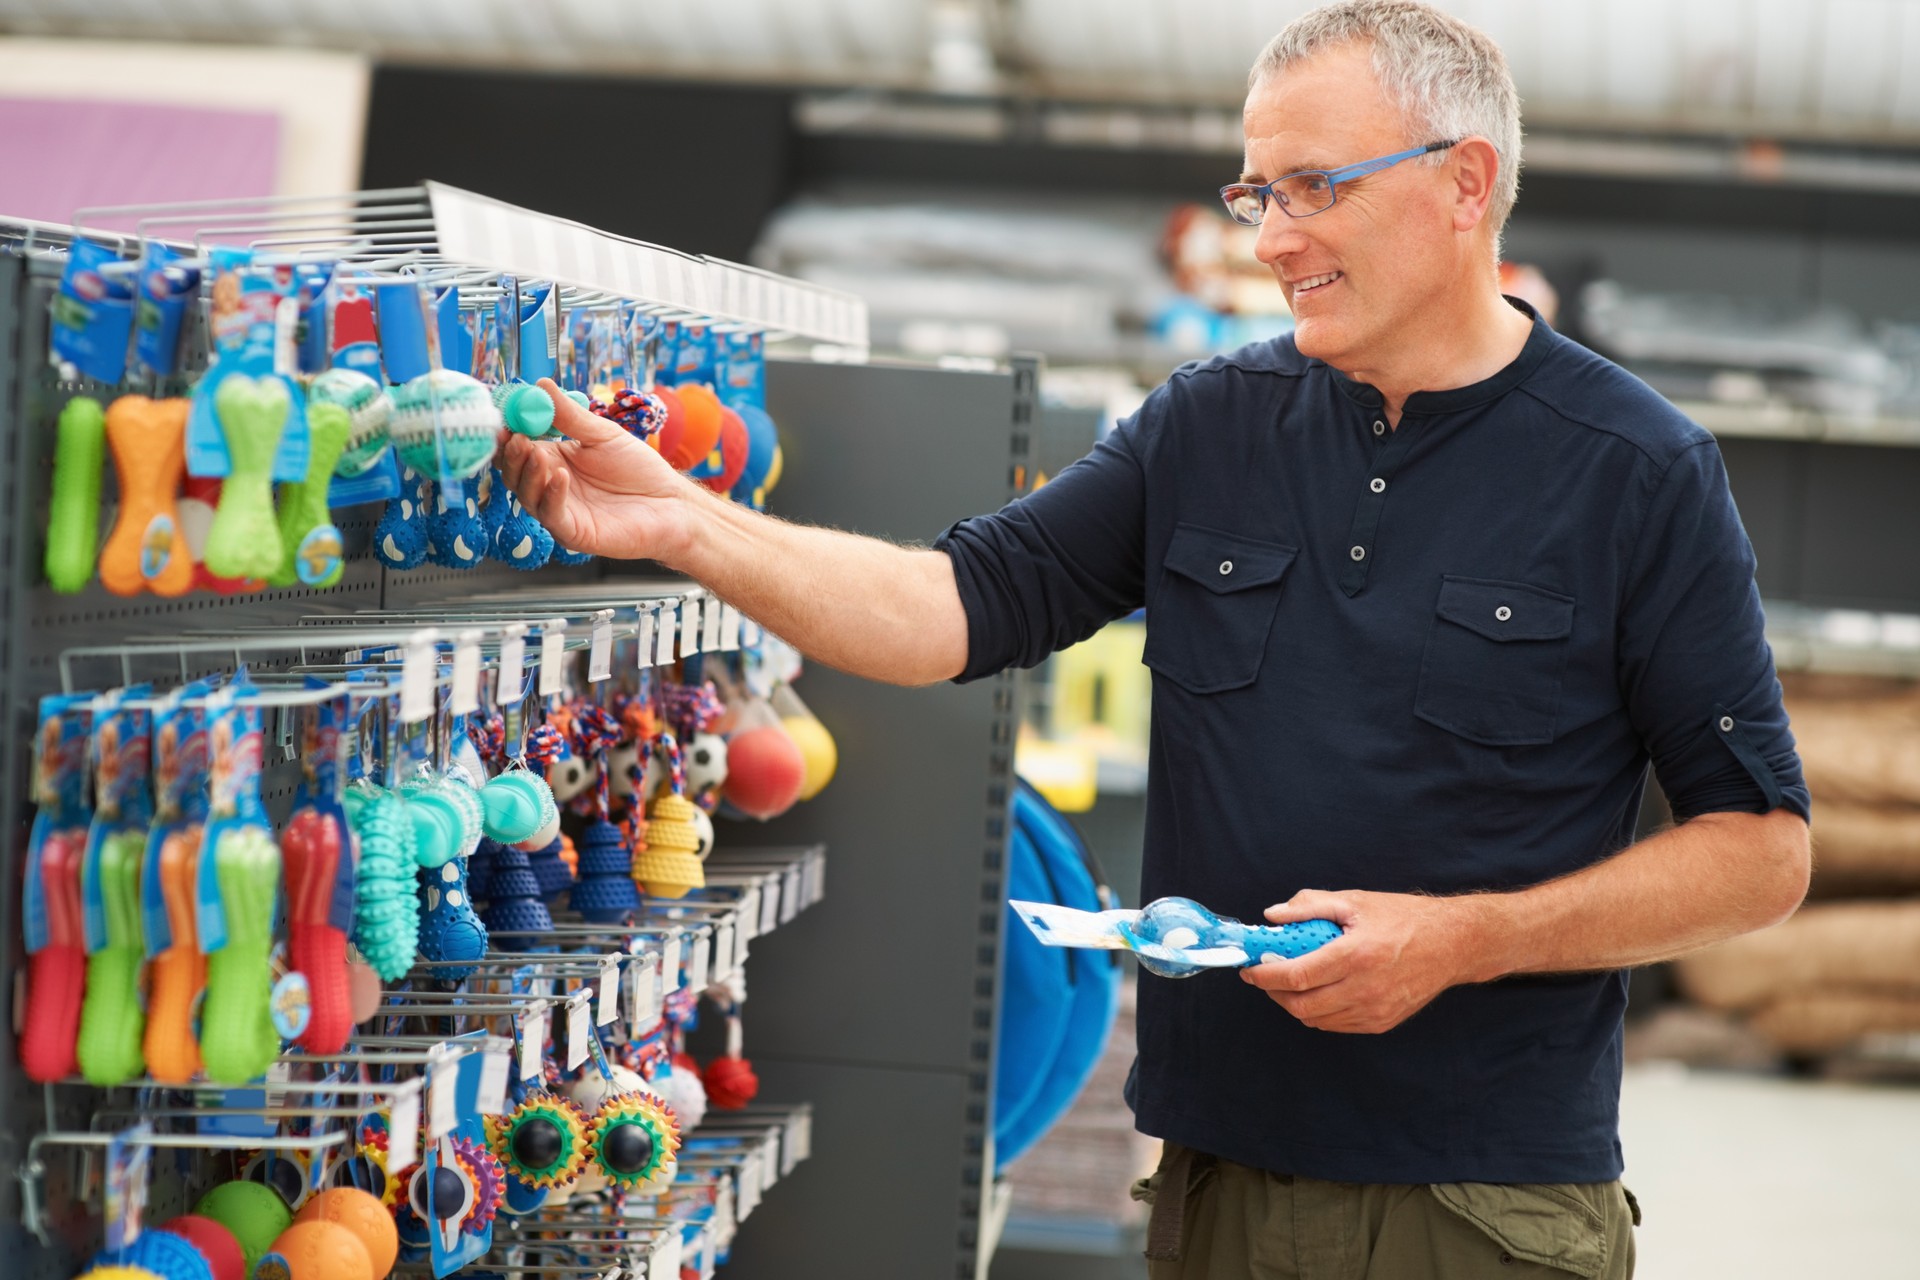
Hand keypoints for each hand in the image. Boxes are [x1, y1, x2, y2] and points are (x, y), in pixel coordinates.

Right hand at [495, 379, 694, 560]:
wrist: (670, 503)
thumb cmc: (639, 470)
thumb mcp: (602, 435)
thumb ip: (569, 415)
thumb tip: (541, 385)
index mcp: (555, 460)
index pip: (520, 448)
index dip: (509, 434)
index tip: (503, 417)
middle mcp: (551, 486)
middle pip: (516, 473)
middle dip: (513, 454)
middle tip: (515, 437)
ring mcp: (560, 511)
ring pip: (528, 495)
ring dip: (528, 472)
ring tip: (534, 451)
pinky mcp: (573, 532)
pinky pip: (552, 515)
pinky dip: (552, 495)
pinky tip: (560, 476)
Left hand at [1239, 889, 1489, 1034]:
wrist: (1452, 944)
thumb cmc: (1403, 918)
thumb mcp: (1355, 901)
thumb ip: (1310, 906)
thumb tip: (1273, 916)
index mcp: (1356, 954)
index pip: (1297, 975)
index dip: (1266, 974)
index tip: (1251, 967)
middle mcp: (1365, 988)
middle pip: (1301, 1005)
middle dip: (1273, 992)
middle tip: (1264, 975)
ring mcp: (1374, 1010)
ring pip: (1316, 1019)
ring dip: (1293, 1003)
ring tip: (1288, 981)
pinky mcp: (1381, 1022)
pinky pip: (1336, 1025)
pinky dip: (1317, 1012)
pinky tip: (1316, 992)